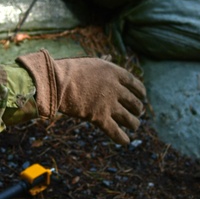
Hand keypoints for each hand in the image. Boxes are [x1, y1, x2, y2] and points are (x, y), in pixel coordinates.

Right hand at [17, 49, 145, 143]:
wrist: (56, 81)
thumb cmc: (70, 71)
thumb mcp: (91, 63)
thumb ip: (103, 63)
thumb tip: (109, 56)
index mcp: (114, 72)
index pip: (135, 84)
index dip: (141, 92)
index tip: (143, 96)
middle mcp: (115, 88)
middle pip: (134, 102)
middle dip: (138, 109)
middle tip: (138, 112)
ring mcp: (108, 104)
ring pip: (129, 118)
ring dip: (134, 124)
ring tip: (134, 126)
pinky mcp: (99, 118)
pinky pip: (115, 131)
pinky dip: (122, 138)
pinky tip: (126, 141)